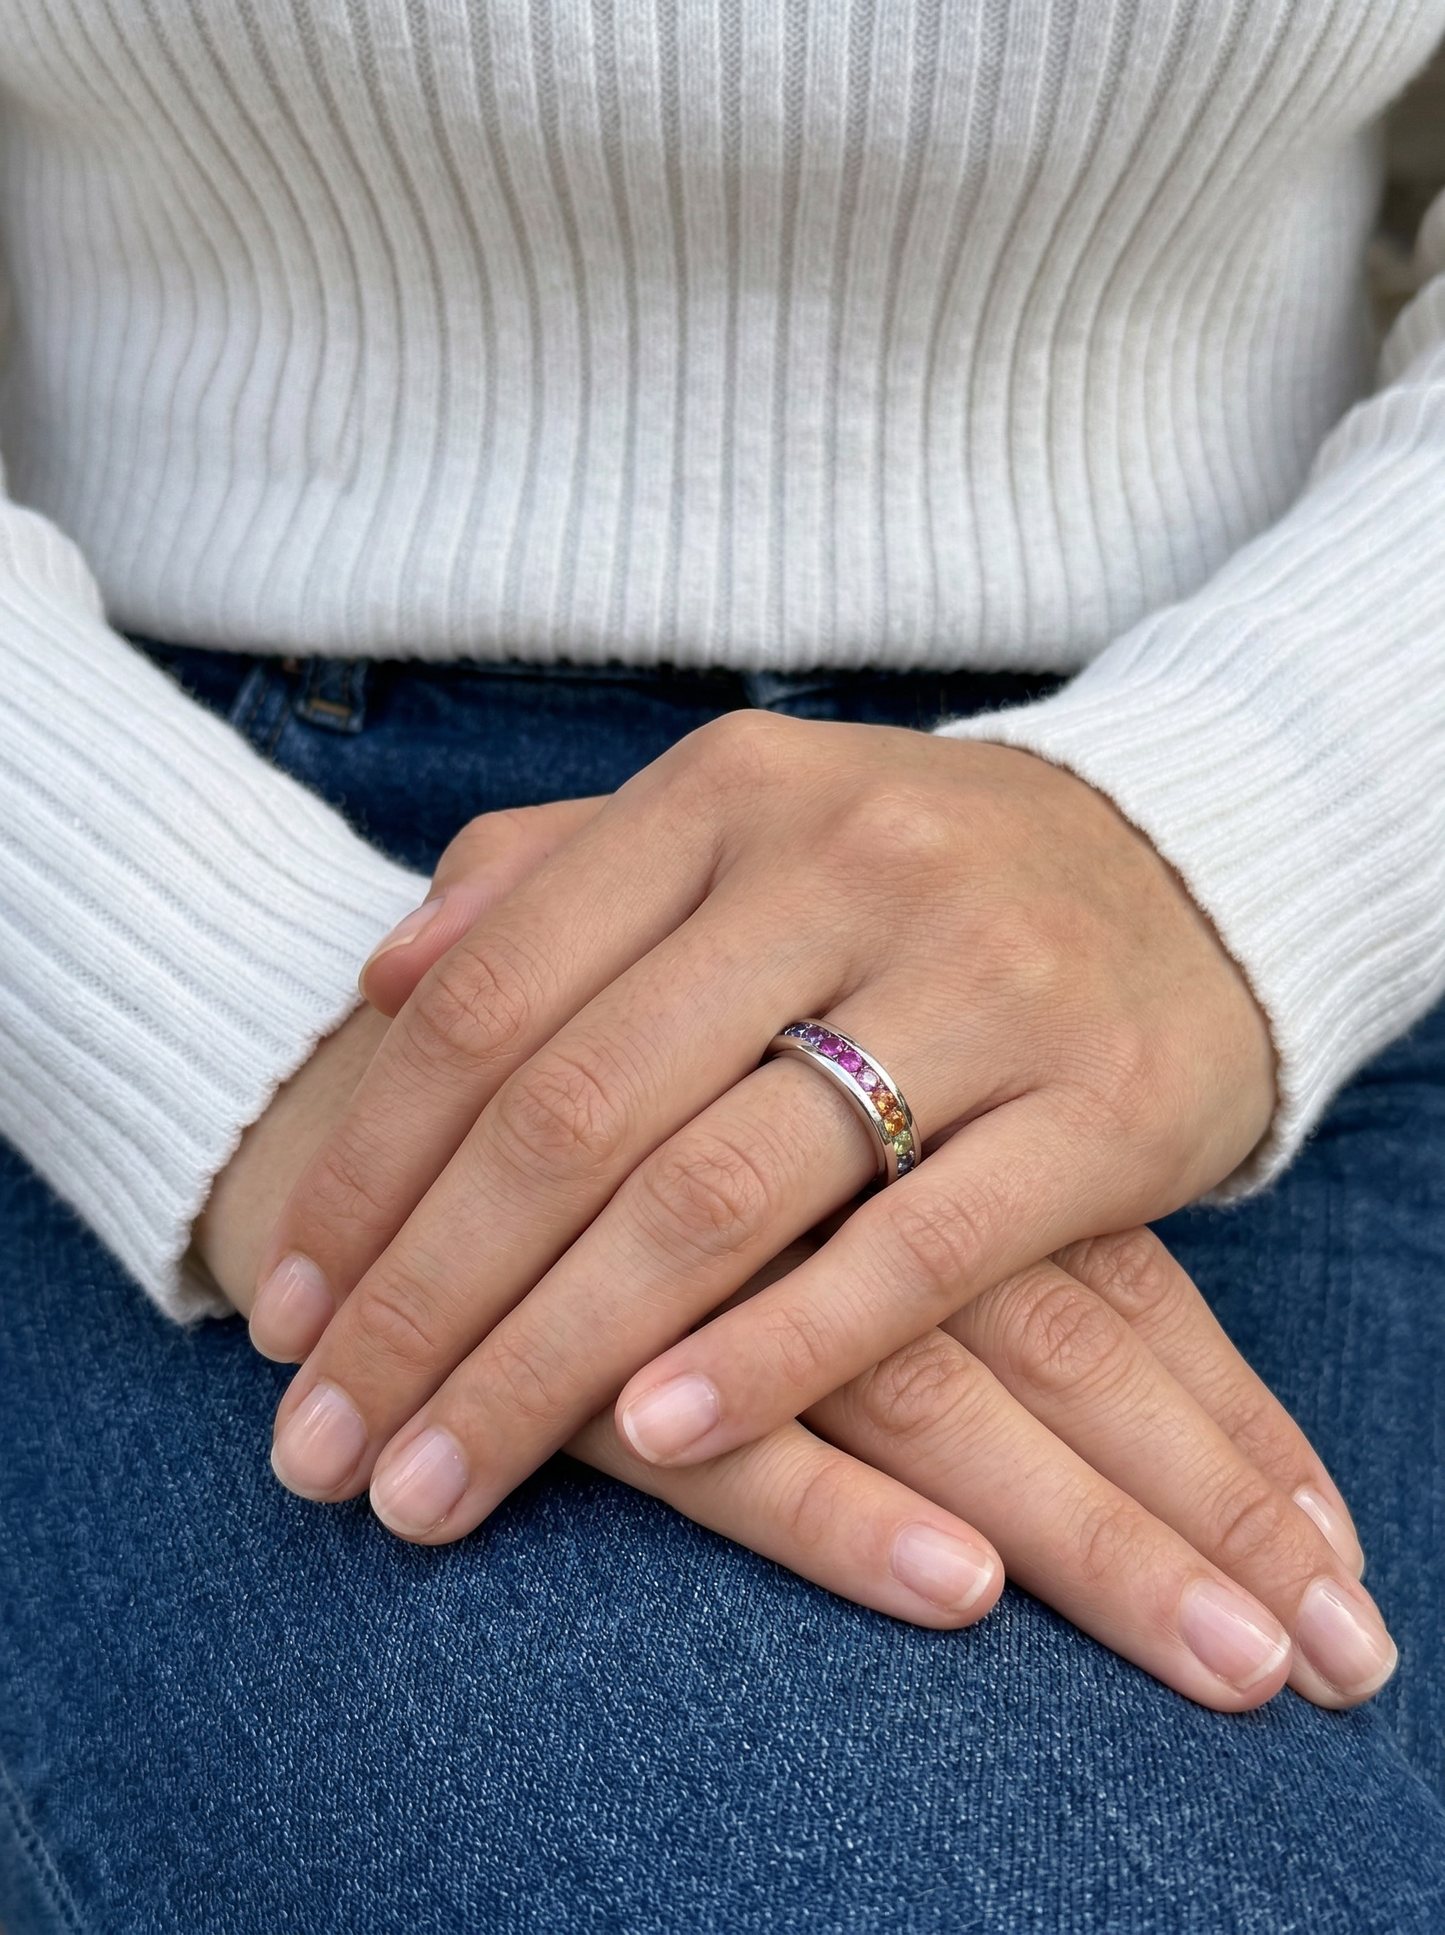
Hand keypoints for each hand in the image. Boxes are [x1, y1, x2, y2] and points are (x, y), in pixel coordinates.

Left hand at [252, 735, 1390, 1703]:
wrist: (1196, 868)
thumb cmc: (914, 874)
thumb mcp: (738, 828)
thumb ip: (552, 877)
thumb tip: (383, 978)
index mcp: (726, 798)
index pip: (493, 1001)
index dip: (370, 1170)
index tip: (290, 1315)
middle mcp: (843, 866)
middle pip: (574, 1113)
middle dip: (424, 1303)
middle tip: (322, 1449)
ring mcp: (981, 979)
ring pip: (718, 1196)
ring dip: (552, 1361)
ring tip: (438, 1484)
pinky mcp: (1103, 1105)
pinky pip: (915, 1256)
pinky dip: (777, 1355)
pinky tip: (659, 1440)